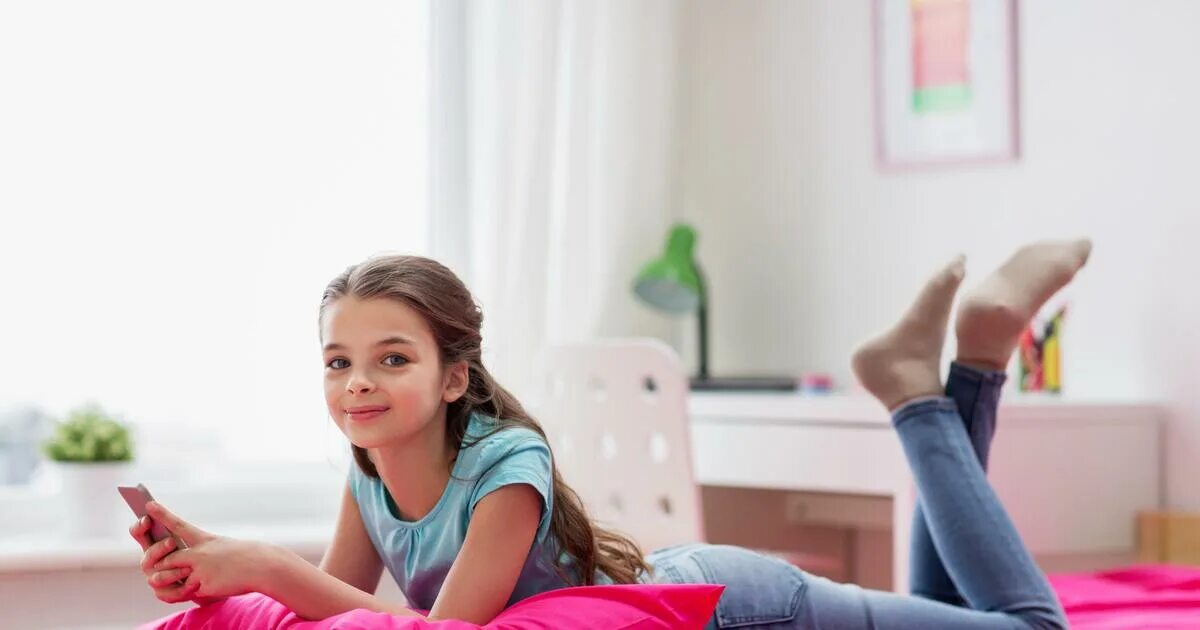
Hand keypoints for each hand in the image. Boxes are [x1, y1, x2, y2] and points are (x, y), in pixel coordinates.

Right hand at [129, 514, 198, 603]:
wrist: (212, 576)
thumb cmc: (198, 552)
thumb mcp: (189, 536)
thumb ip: (172, 523)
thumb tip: (153, 505)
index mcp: (154, 544)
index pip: (139, 533)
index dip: (139, 527)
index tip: (147, 519)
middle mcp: (151, 562)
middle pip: (146, 556)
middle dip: (159, 549)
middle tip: (172, 542)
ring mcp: (155, 578)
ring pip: (155, 577)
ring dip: (172, 572)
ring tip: (188, 567)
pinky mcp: (164, 593)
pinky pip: (166, 594)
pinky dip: (180, 589)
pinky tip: (191, 584)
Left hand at [146, 501, 276, 599]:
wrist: (262, 566)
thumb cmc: (246, 558)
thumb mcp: (223, 551)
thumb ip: (201, 561)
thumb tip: (188, 577)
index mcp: (205, 540)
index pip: (179, 525)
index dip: (163, 515)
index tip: (148, 504)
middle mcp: (200, 552)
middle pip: (169, 559)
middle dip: (160, 567)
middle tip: (153, 574)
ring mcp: (201, 568)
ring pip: (174, 576)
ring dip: (171, 582)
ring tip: (170, 585)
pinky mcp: (205, 584)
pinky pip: (190, 592)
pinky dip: (193, 594)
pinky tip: (206, 589)